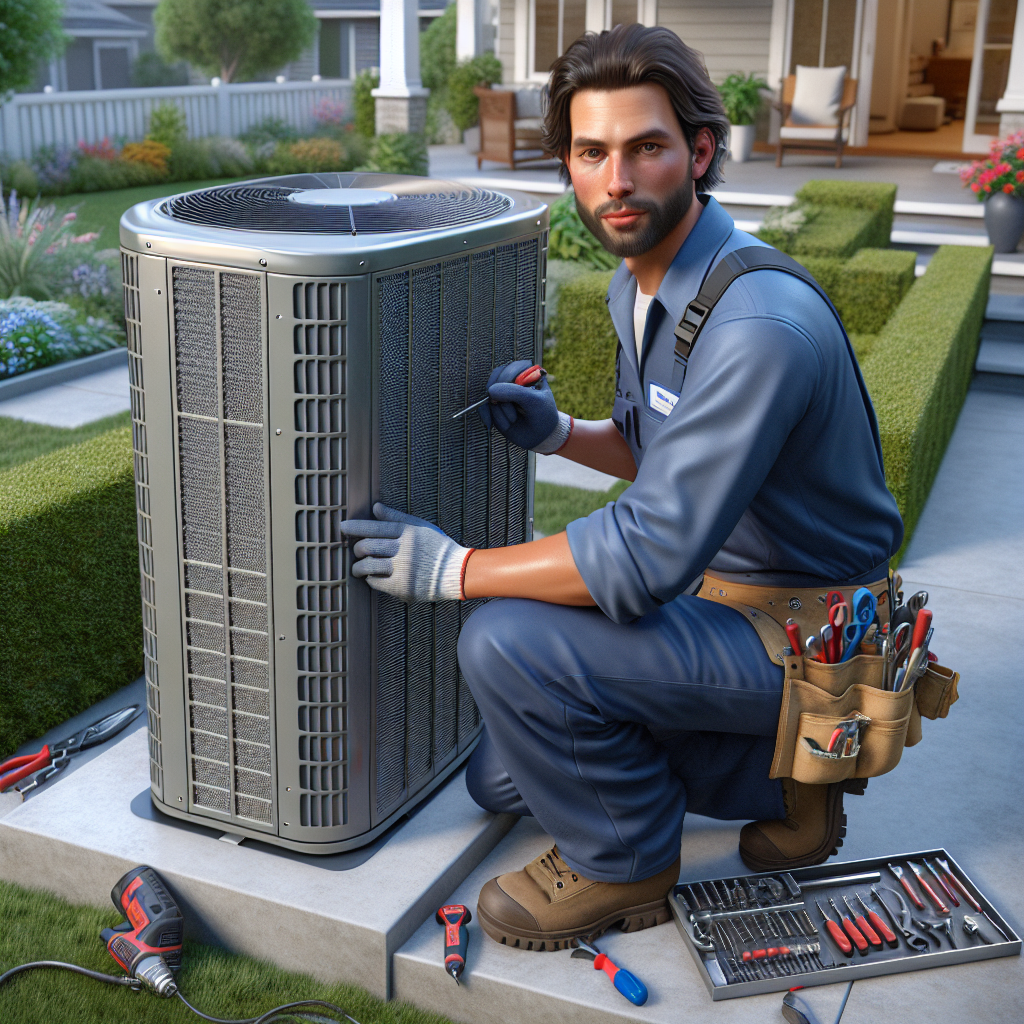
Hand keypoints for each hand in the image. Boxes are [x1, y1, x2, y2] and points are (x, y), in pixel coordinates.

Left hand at [338, 503, 472, 602]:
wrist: (455, 573)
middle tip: (357, 551)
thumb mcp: (420, 527)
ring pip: (368, 565)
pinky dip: (370, 579)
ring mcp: (403, 569)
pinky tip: (372, 576)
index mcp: (407, 532)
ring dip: (358, 566)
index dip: (355, 527)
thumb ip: (396, 517)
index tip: (342, 527)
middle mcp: (404, 549)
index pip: (374, 527)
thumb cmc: (436, 547)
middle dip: (358, 548)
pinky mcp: (402, 587)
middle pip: (368, 546)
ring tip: (357, 568)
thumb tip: (375, 507)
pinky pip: (375, 582)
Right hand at [478, 360, 567, 451]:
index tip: (514, 396)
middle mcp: (512, 380)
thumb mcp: (534, 402)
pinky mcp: (494, 404)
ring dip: (499, 411)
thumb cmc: (542, 415)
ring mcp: (501, 392)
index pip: (511, 368)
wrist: (540, 436)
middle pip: (496, 379)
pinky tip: (494, 424)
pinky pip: (483, 405)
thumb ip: (514, 392)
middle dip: (503, 399)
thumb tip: (490, 390)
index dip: (508, 380)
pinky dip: (487, 415)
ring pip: (489, 394)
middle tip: (514, 414)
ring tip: (514, 420)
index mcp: (527, 373)